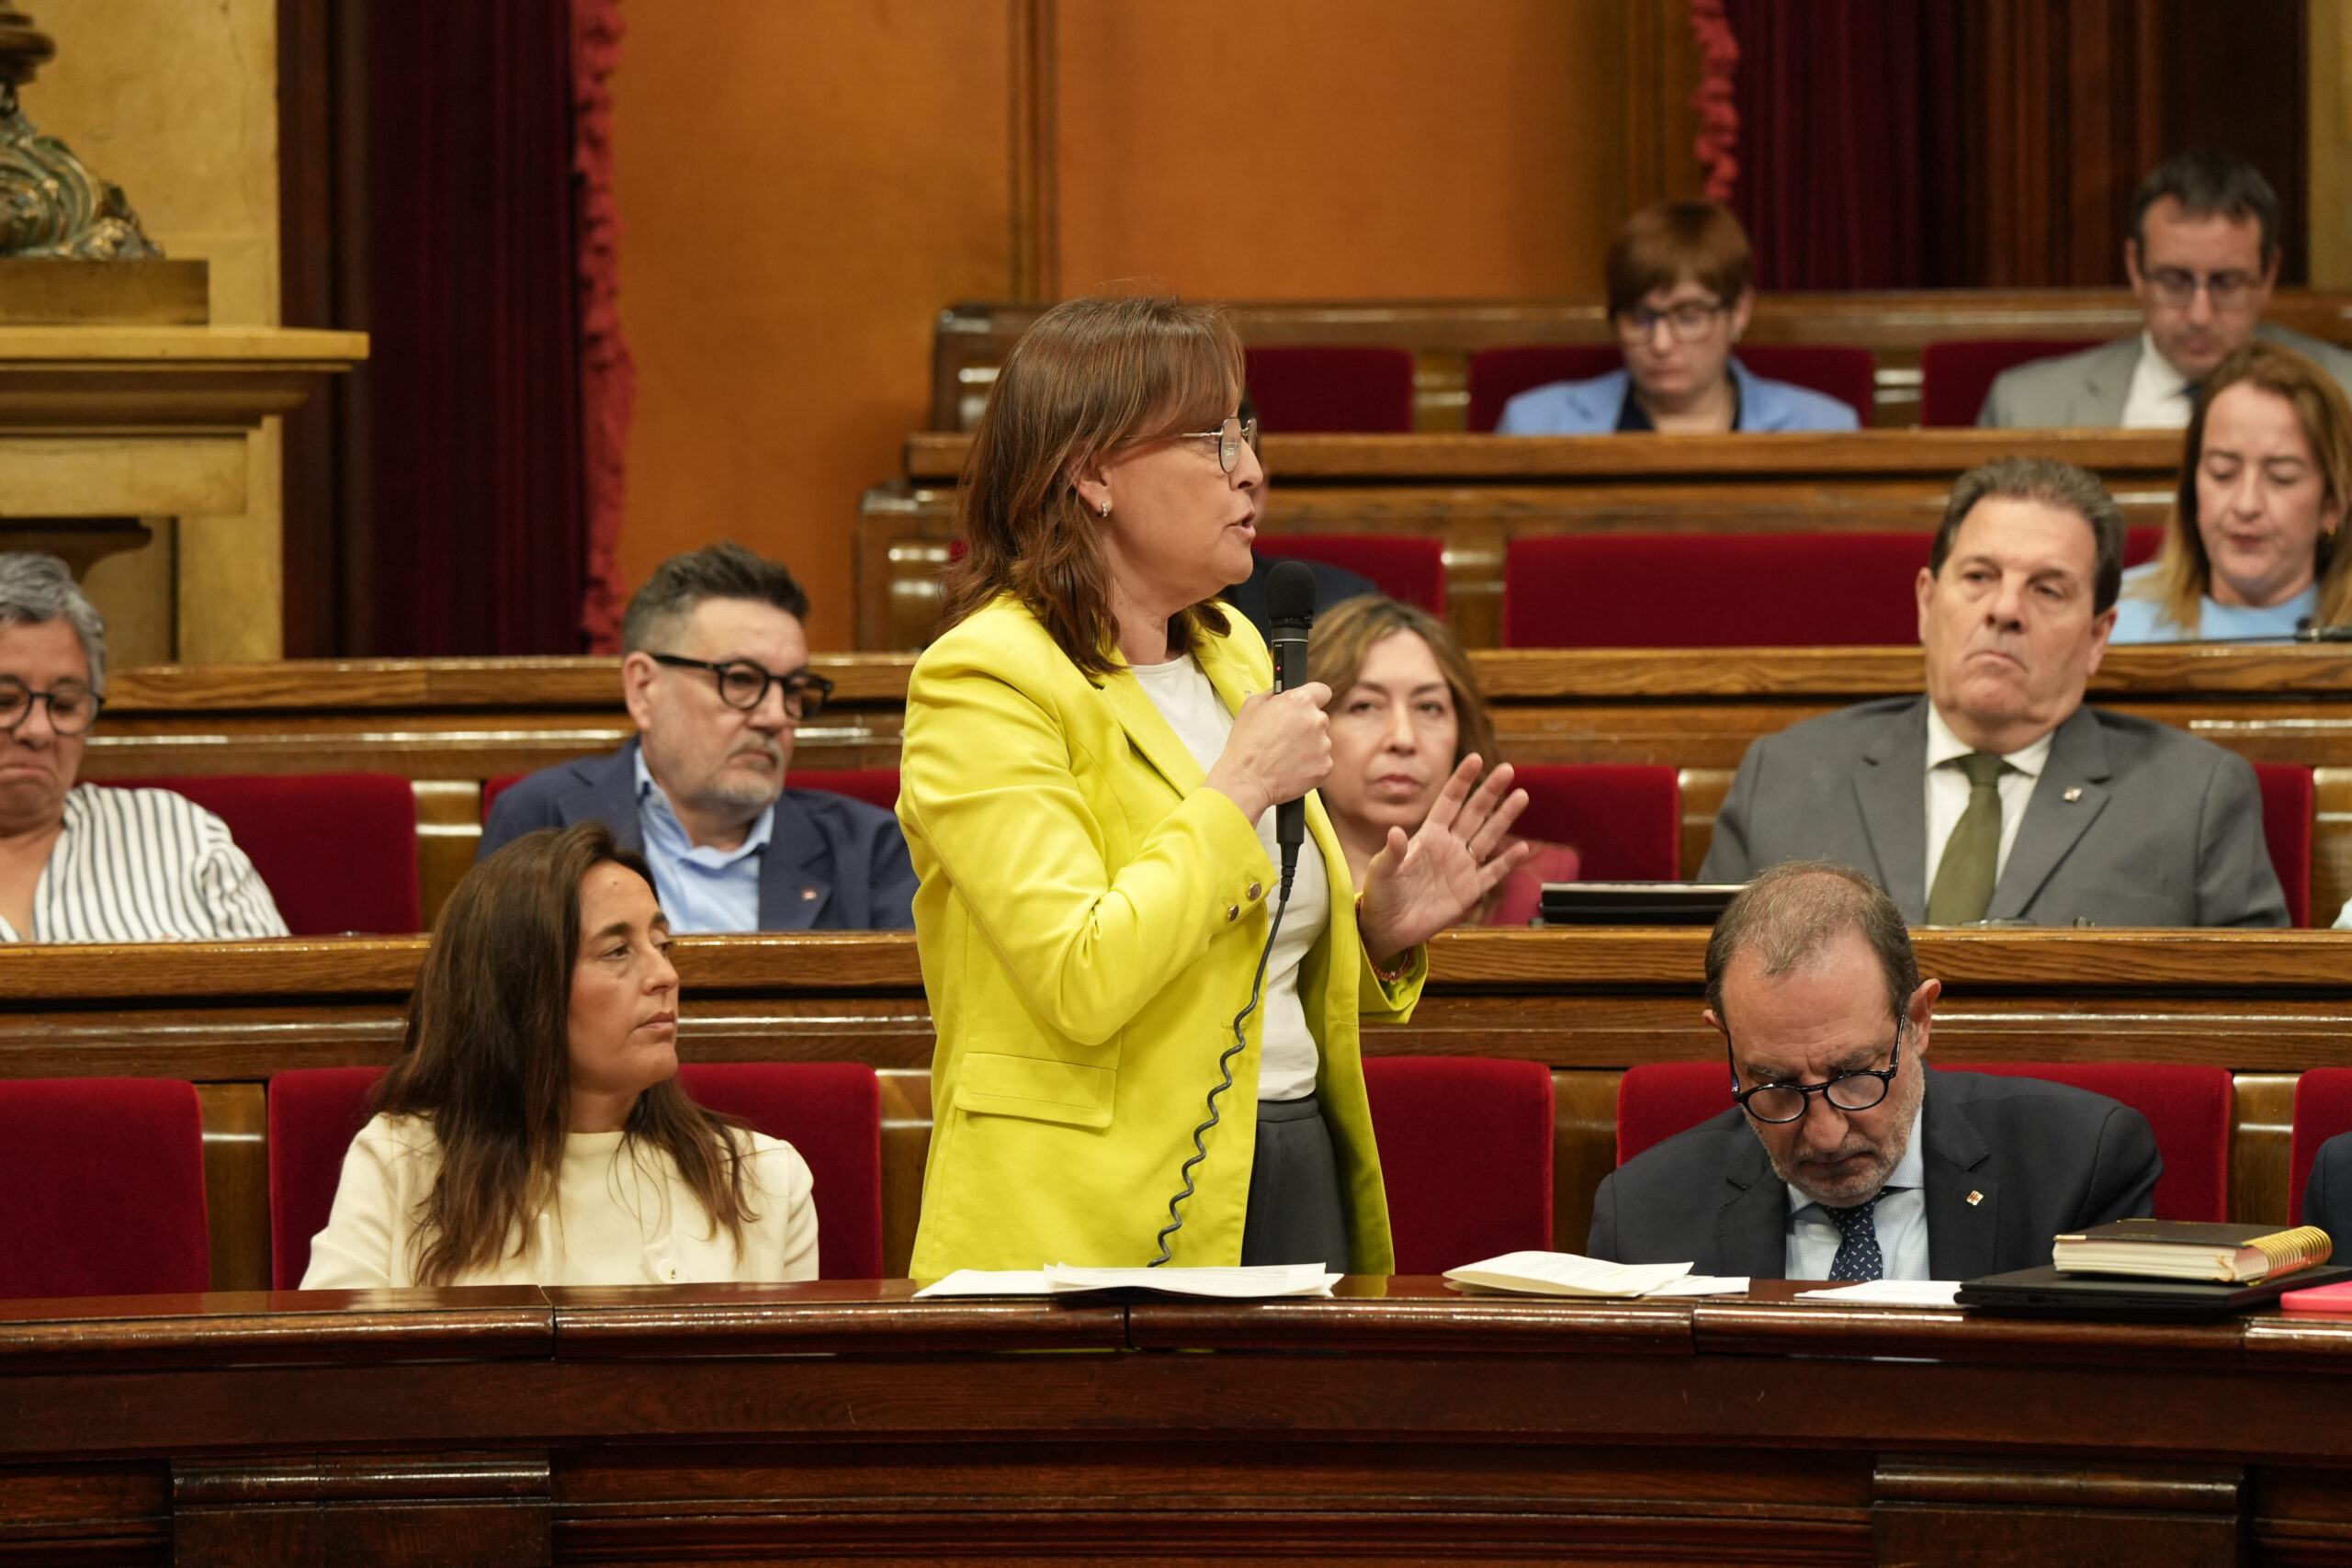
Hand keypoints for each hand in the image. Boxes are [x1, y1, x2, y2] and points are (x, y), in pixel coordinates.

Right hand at [1204, 683, 1330, 822]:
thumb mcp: (1251, 706)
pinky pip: (1321, 761)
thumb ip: (1274, 694)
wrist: (1246, 780)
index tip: (1306, 708)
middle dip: (1306, 726)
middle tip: (1286, 737)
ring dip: (1309, 746)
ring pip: (1321, 741)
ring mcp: (1323, 745)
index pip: (1322, 691)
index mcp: (1300, 701)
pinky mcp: (1325, 766)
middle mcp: (1316, 720)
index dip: (1313, 699)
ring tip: (1286, 755)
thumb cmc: (1246, 746)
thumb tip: (1282, 692)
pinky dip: (1310, 764)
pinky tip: (1292, 767)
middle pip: (1319, 718)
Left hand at [1358, 755, 1534, 960]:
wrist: (1387, 928)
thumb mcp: (1382, 871)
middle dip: (1489, 792)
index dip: (1461, 781)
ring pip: (1488, 837)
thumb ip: (1393, 852)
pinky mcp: (1469, 891)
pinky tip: (1523, 848)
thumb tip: (1395, 832)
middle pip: (1474, 814)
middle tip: (1508, 770)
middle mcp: (1449, 846)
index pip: (1448, 802)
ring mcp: (1462, 867)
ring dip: (1504, 818)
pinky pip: (1492, 873)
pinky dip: (1508, 862)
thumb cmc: (1380, 895)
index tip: (1475, 758)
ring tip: (1521, 796)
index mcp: (1428, 836)